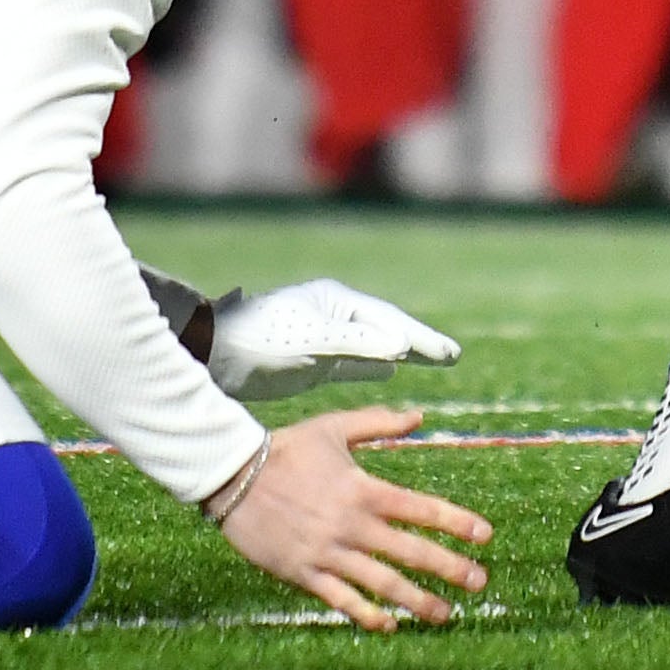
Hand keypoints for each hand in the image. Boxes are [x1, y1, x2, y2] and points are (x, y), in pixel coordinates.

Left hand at [207, 279, 461, 400]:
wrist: (215, 356)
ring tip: (434, 357)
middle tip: (453, 355)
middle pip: (387, 330)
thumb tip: (401, 349)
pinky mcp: (313, 360)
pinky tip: (391, 368)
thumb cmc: (262, 341)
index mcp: (336, 302)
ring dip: (403, 352)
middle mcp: (335, 316)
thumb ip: (358, 345)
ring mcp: (325, 337)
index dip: (420, 339)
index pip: (388, 322)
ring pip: (374, 346)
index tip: (450, 354)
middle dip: (420, 342)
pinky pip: (355, 361)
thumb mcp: (313, 342)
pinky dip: (376, 364)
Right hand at [210, 407, 491, 630]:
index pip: (422, 509)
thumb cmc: (287, 448)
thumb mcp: (335, 427)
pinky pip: (341, 600)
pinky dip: (367, 615)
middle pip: (410, 551)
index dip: (457, 522)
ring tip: (446, 613)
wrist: (232, 475)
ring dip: (417, 600)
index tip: (486, 536)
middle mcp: (352, 524)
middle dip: (449, 568)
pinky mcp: (303, 573)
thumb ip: (379, 424)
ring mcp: (328, 552)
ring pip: (382, 583)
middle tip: (480, 581)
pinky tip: (389, 625)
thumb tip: (419, 418)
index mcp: (364, 489)